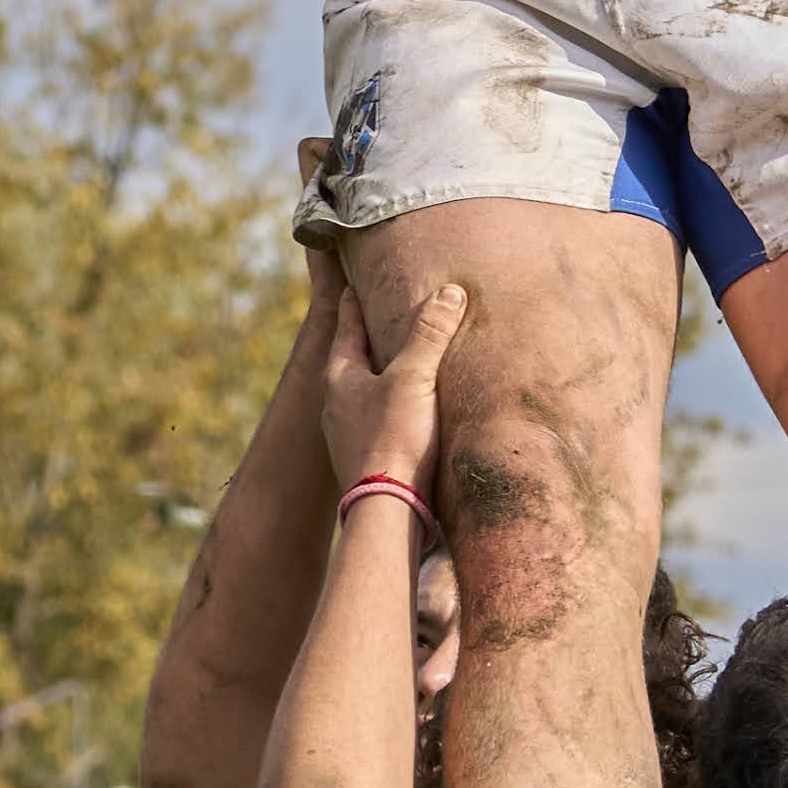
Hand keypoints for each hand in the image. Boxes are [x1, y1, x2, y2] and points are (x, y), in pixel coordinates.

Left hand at [321, 277, 464, 494]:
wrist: (388, 513)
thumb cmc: (393, 440)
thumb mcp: (413, 378)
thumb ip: (430, 334)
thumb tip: (449, 292)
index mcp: (339, 376)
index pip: (347, 322)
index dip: (356, 296)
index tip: (359, 273)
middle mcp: (337, 403)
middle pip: (356, 355)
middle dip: (373, 333)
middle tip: (392, 308)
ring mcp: (351, 433)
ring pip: (368, 389)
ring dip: (387, 372)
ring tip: (410, 356)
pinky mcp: (369, 457)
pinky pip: (381, 417)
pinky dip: (397, 402)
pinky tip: (416, 408)